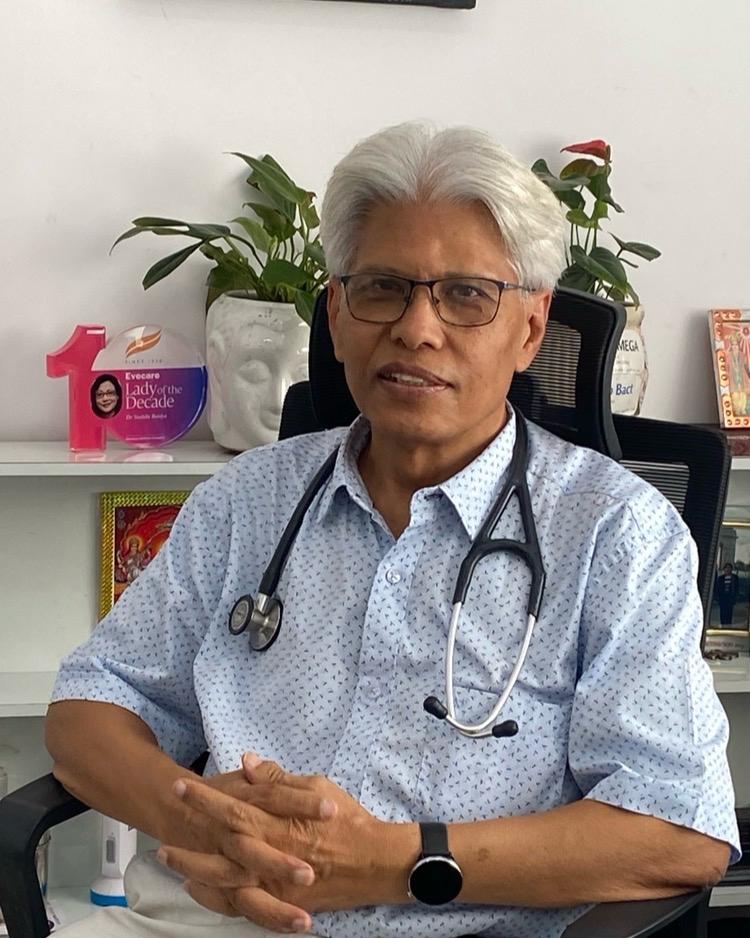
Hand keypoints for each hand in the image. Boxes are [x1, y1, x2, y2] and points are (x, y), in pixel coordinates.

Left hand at [158, 754, 416, 931]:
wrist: (373, 861)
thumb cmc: (346, 820)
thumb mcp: (316, 786)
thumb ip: (279, 779)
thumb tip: (248, 763)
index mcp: (276, 822)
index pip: (232, 806)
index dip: (204, 798)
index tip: (181, 786)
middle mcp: (268, 853)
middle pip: (219, 845)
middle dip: (190, 835)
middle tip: (162, 831)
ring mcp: (271, 882)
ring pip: (223, 879)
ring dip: (193, 869)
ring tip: (170, 861)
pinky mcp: (279, 901)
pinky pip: (240, 903)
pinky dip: (216, 897)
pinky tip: (199, 889)